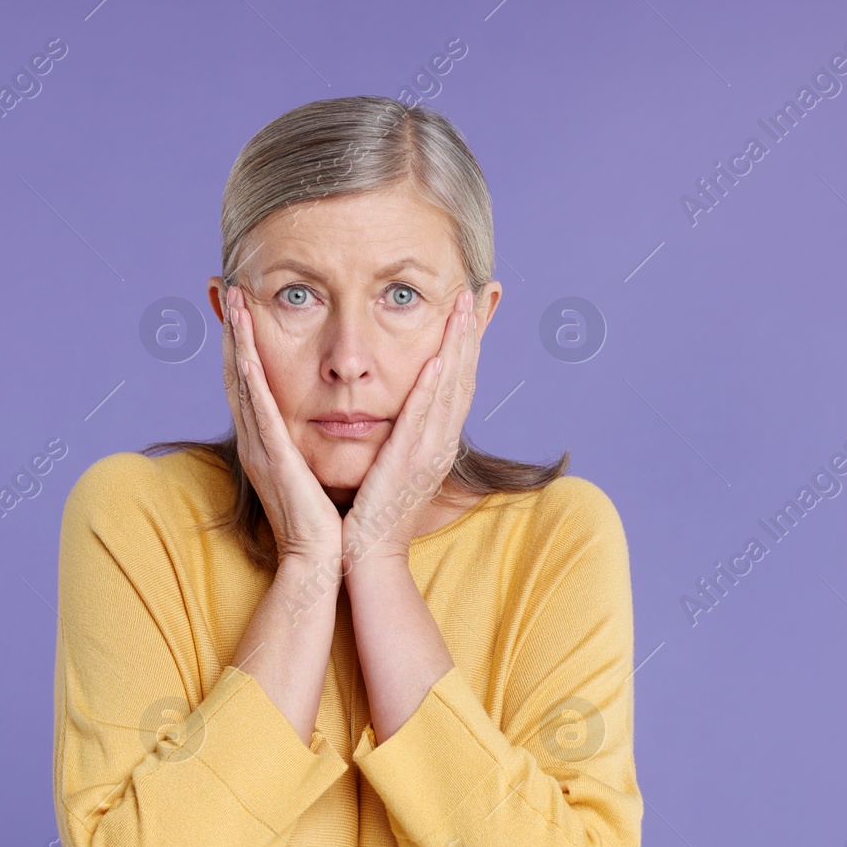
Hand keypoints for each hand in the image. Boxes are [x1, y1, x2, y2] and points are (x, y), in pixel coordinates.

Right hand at [220, 283, 343, 567]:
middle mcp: (257, 441)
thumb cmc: (321, 521)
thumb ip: (307, 447)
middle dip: (232, 334)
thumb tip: (319, 424)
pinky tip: (242, 351)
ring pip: (243, 384)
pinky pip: (258, 411)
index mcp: (268, 442)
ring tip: (233, 306)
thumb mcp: (311, 472)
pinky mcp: (273, 458)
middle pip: (238, 376)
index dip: (242, 346)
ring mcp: (260, 448)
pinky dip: (248, 378)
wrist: (319, 559)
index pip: (252, 384)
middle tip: (229, 293)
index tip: (243, 312)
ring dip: (235, 343)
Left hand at [342, 288, 479, 565]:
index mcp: (437, 440)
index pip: (457, 381)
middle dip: (470, 333)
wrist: (370, 554)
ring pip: (450, 390)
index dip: (466, 343)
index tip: (470, 307)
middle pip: (463, 377)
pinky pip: (422, 420)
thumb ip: (399, 434)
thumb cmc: (373, 512)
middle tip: (477, 292)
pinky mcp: (408, 464)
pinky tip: (436, 361)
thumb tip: (396, 408)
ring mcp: (429, 453)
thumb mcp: (392, 463)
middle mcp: (441, 442)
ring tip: (461, 309)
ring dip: (457, 348)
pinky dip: (431, 390)